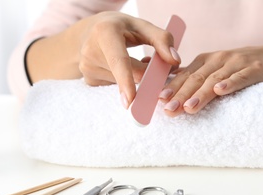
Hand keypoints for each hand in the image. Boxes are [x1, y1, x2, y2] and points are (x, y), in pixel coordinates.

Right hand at [27, 12, 180, 107]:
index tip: (131, 101)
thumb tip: (175, 61)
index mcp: (104, 33)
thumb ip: (162, 40)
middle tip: (152, 63)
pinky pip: (117, 87)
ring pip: (125, 84)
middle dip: (148, 76)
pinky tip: (121, 69)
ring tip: (131, 59)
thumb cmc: (121, 28)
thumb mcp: (141, 25)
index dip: (126, 81)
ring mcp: (88, 69)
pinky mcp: (90, 81)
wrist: (90, 32)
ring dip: (136, 77)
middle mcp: (91, 51)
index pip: (119, 61)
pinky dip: (126, 82)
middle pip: (130, 76)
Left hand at [159, 46, 262, 116]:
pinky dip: (230, 83)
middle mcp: (218, 59)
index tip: (159, 100)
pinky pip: (241, 77)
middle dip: (181, 94)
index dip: (172, 86)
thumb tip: (170, 87)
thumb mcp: (216, 69)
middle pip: (197, 78)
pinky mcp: (254, 69)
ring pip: (215, 79)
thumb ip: (195, 77)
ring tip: (189, 107)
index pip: (185, 74)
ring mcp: (237, 63)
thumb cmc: (240, 67)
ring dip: (201, 93)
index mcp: (206, 61)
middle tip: (170, 109)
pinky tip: (220, 90)